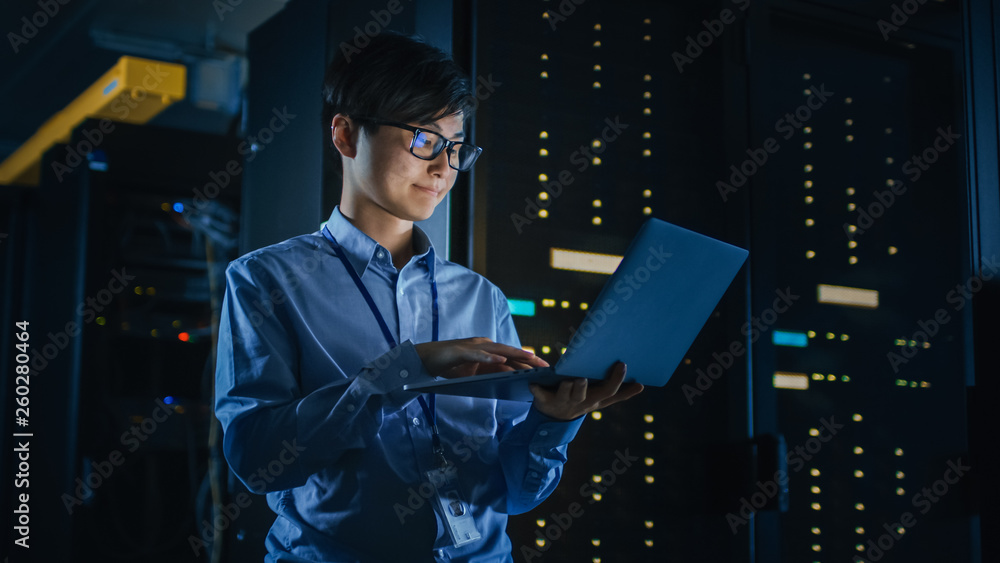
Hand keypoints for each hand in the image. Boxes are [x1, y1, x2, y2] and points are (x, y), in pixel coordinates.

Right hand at [414, 337, 548, 378]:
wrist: (425, 360)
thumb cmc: (450, 366)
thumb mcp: (474, 373)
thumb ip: (489, 374)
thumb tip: (509, 381)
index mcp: (487, 351)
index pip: (511, 357)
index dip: (528, 363)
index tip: (544, 370)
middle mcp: (483, 345)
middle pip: (509, 352)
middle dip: (528, 359)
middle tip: (546, 366)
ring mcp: (472, 347)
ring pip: (498, 350)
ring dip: (515, 354)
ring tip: (531, 359)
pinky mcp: (461, 352)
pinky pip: (478, 354)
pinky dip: (490, 357)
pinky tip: (502, 360)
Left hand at [529, 362, 642, 420]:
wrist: (555, 419)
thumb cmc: (581, 401)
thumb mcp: (599, 400)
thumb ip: (619, 392)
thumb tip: (641, 385)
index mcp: (594, 400)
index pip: (609, 393)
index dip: (619, 383)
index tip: (626, 369)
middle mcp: (580, 402)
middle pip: (587, 395)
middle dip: (586, 386)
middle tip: (585, 377)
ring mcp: (563, 402)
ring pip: (566, 394)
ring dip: (568, 387)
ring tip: (570, 379)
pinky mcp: (545, 401)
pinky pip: (540, 396)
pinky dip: (537, 391)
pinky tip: (533, 384)